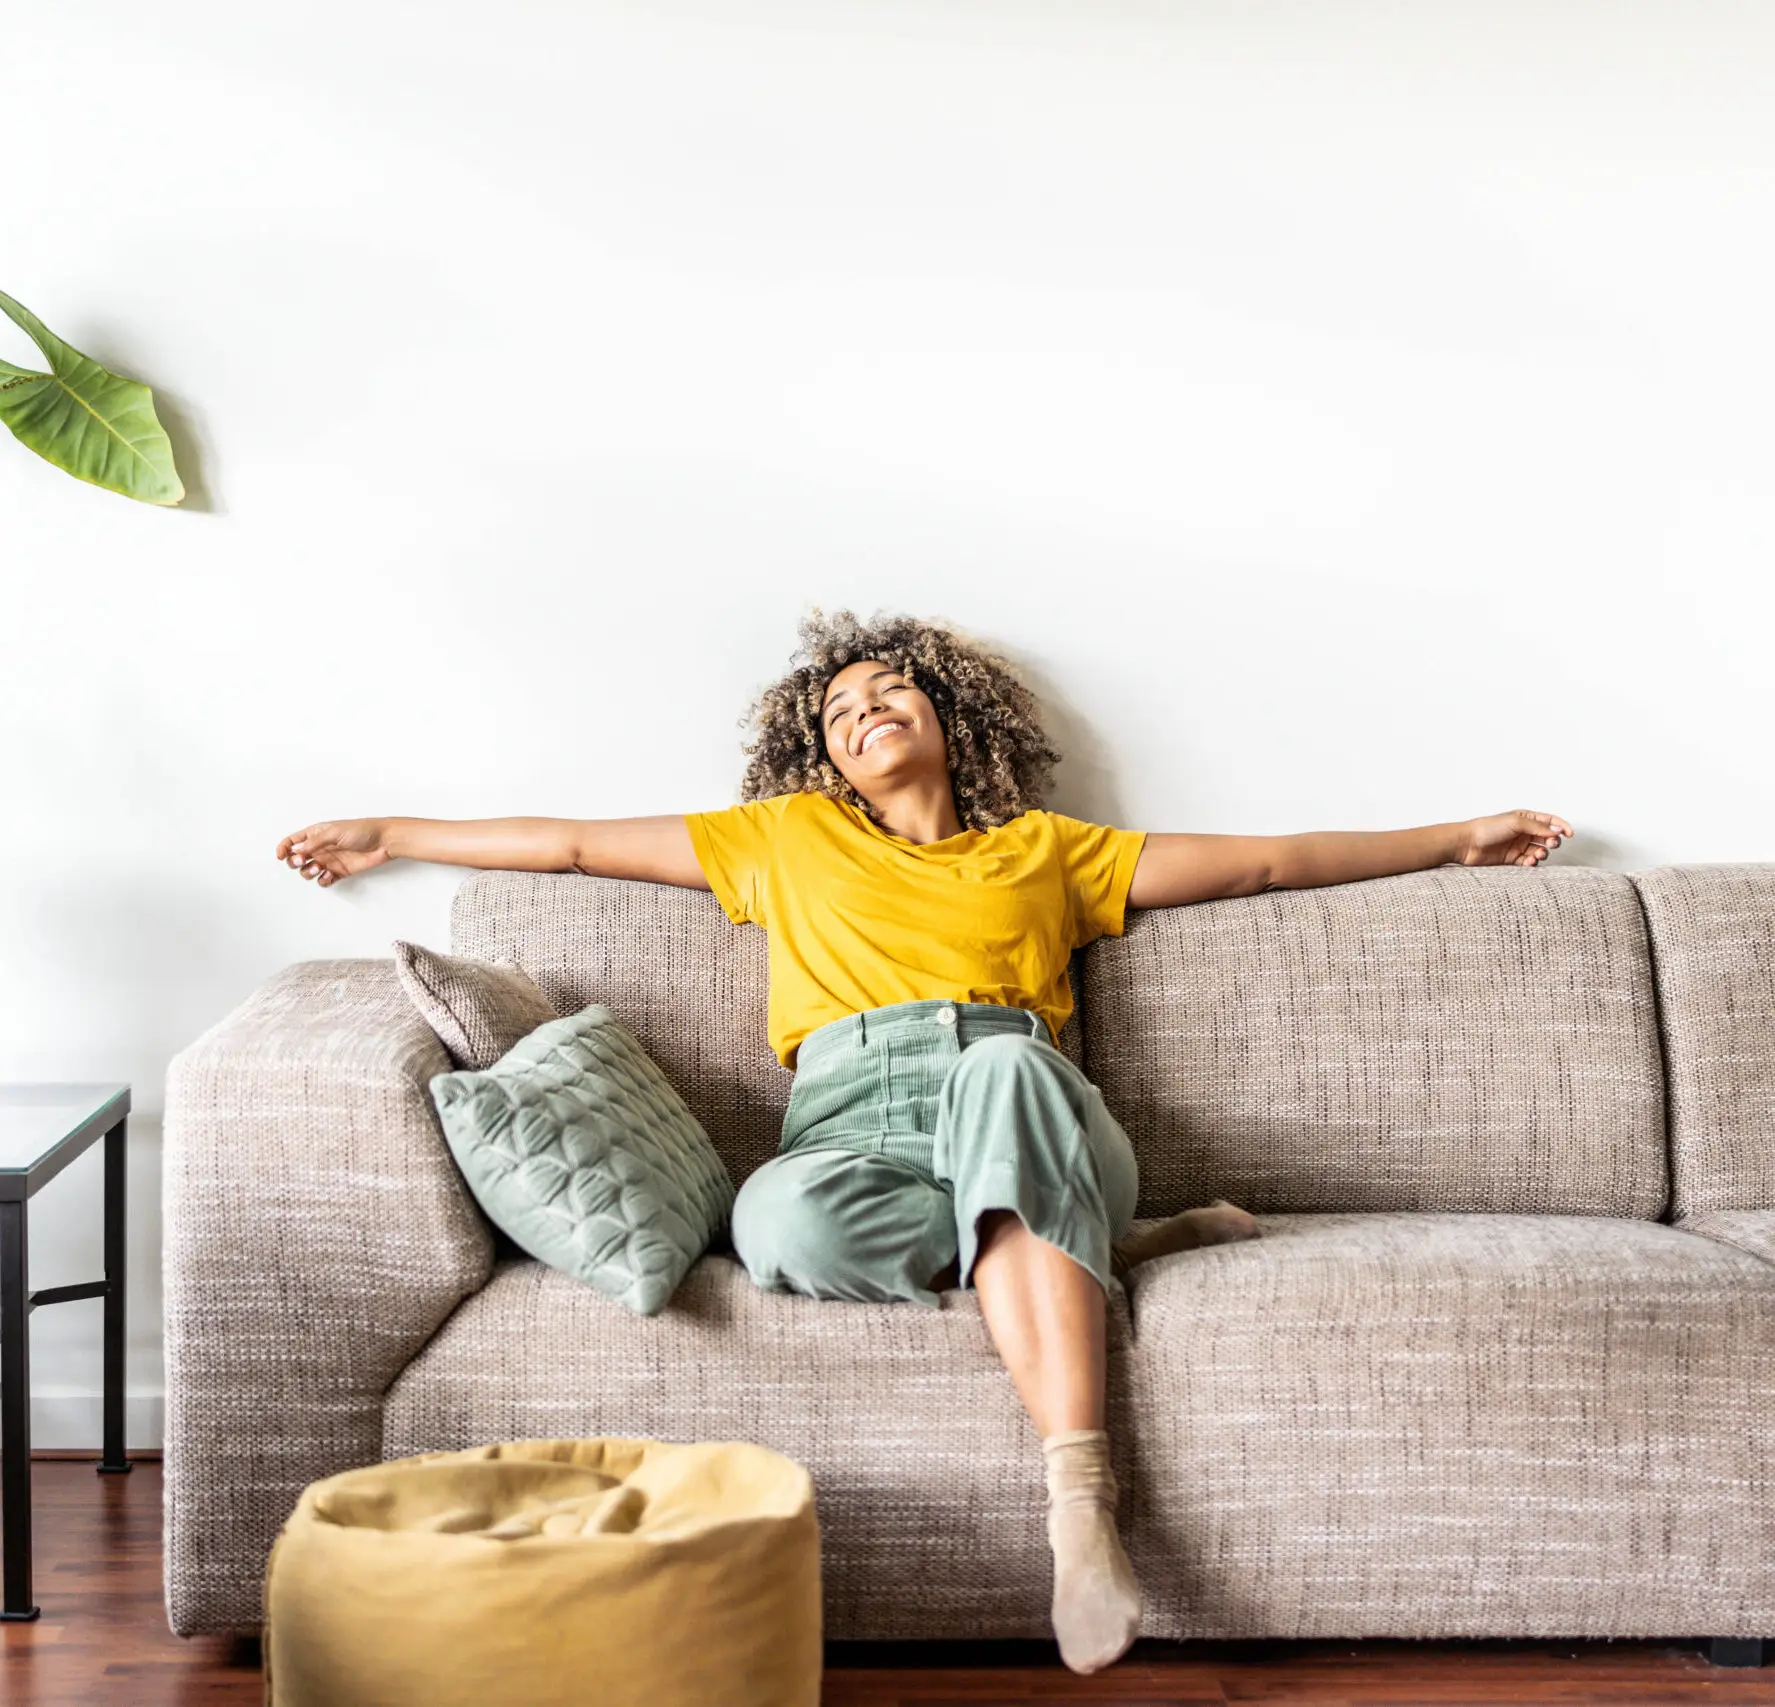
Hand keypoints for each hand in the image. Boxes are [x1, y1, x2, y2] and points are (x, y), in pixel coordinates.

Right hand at [275, 819, 390, 886]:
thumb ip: (314, 842)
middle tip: (303, 861)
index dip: (284, 848)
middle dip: (295, 862)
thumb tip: (295, 850)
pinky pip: (324, 880)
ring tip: (318, 868)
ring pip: (308, 871)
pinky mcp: (339, 872)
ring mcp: (329, 860)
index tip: (281, 856)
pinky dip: (323, 880)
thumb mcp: (334, 832)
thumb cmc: (362, 831)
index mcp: (316, 834)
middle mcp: (320, 848)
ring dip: (308, 872)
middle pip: (296, 859)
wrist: (384, 842)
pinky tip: (329, 875)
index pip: (293, 841)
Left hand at [1457, 809, 1574, 868]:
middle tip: (1552, 844)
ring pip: (1540, 851)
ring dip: (1543, 853)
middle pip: (1548, 837)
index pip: (1549, 820)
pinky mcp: (1512, 860)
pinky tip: (1529, 862)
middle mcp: (1523, 832)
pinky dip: (1533, 863)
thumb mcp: (1515, 822)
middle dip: (1553, 841)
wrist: (1467, 844)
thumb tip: (1557, 830)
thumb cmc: (1487, 828)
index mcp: (1525, 818)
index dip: (1562, 826)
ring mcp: (1518, 846)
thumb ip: (1538, 826)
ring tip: (1537, 855)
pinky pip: (1529, 862)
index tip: (1570, 834)